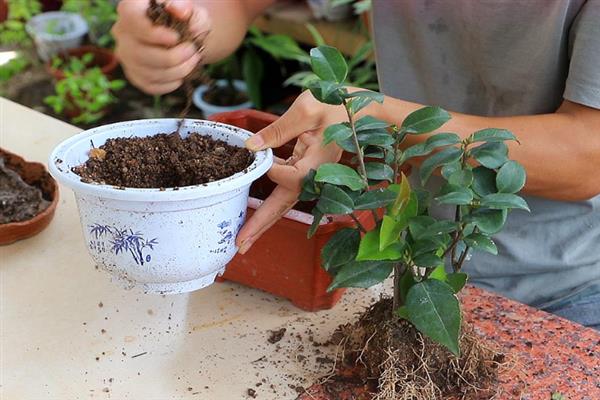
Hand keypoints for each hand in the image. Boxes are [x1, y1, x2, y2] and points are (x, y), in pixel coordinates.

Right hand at [112, 0, 208, 94]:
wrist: (185, 37)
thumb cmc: (184, 19)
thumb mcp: (189, 9)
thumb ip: (185, 7)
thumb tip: (179, 11)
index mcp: (130, 9)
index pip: (131, 21)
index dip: (153, 34)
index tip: (176, 38)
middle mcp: (122, 32)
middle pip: (138, 52)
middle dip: (171, 57)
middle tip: (193, 52)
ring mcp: (126, 56)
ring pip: (145, 72)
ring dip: (175, 71)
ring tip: (192, 61)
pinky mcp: (134, 75)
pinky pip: (149, 86)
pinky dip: (169, 84)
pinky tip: (181, 76)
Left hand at [236, 91, 347, 253]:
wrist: (361, 113)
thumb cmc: (337, 107)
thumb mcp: (306, 110)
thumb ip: (277, 130)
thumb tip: (250, 146)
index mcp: (316, 164)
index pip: (285, 175)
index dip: (268, 167)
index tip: (256, 151)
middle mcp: (313, 177)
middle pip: (282, 206)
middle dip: (260, 226)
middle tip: (240, 246)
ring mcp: (310, 178)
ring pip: (282, 204)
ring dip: (263, 221)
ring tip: (244, 239)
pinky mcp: (305, 174)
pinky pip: (284, 192)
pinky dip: (269, 205)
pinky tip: (253, 213)